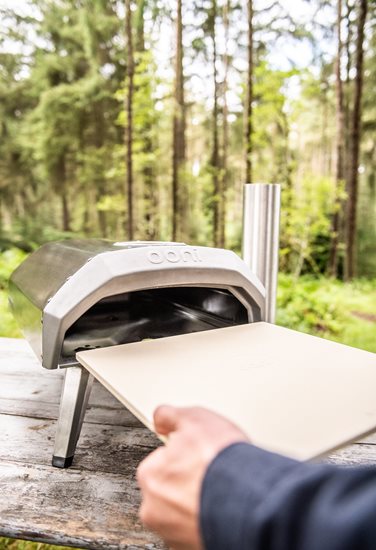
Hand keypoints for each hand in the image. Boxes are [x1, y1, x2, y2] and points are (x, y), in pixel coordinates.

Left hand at [137, 405, 248, 549]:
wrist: (249, 499)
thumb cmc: (220, 461)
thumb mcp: (195, 418)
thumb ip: (171, 416)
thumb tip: (161, 418)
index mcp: (150, 476)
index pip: (161, 462)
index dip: (183, 455)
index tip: (198, 454)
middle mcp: (154, 509)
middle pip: (170, 489)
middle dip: (187, 482)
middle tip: (211, 472)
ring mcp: (174, 532)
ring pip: (183, 512)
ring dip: (198, 502)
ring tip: (221, 490)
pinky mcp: (194, 546)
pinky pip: (198, 529)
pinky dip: (209, 520)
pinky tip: (224, 508)